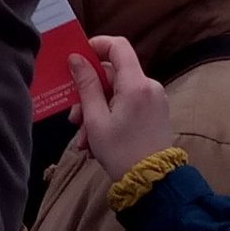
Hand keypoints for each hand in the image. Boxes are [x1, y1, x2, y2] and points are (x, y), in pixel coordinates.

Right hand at [69, 36, 176, 181]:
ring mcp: (154, 100)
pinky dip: (111, 118)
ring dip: (96, 112)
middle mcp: (149, 86)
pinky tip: (97, 142)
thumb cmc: (121, 152)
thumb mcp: (96, 119)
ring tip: (84, 140)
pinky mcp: (155, 114)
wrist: (154, 184)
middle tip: (74, 118)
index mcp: (136, 84)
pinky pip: (128, 105)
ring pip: (117, 94)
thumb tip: (77, 59)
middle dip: (89, 94)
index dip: (96, 46)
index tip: (78, 58)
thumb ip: (86, 85)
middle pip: (113, 75)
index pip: (118, 46)